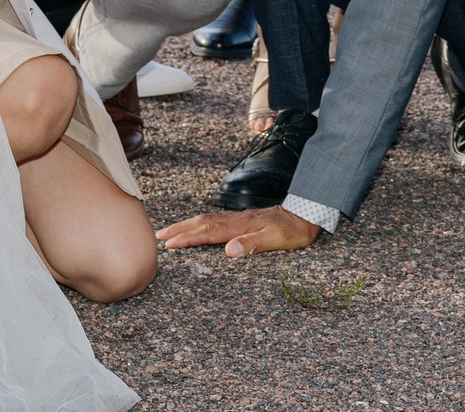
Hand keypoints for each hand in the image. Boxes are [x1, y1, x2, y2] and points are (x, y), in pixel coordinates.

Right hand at [157, 205, 321, 257]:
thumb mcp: (276, 240)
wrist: (306, 213)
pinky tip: (197, 226)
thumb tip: (228, 251)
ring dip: (186, 225)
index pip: (208, 233)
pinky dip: (199, 223)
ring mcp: (238, 218)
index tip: (169, 244)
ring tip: (170, 231)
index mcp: (240, 226)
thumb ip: (252, 245)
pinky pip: (214, 220)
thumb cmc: (293, 231)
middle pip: (201, 223)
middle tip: (158, 236)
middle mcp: (236, 220)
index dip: (188, 238)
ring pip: (206, 220)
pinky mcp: (242, 219)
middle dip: (179, 229)